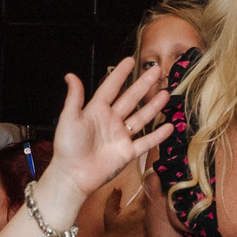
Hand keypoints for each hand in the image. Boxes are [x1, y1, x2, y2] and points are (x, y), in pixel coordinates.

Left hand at [42, 56, 171, 209]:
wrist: (73, 176)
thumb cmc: (68, 147)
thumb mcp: (69, 118)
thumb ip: (74, 97)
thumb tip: (70, 75)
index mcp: (97, 110)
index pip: (111, 88)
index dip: (120, 74)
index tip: (130, 60)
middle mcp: (111, 121)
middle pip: (131, 99)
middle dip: (144, 85)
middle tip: (157, 70)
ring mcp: (121, 136)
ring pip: (141, 117)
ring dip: (153, 106)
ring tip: (166, 93)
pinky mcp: (127, 152)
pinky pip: (145, 142)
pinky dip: (157, 135)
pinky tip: (169, 125)